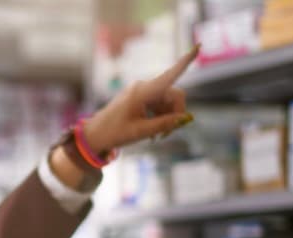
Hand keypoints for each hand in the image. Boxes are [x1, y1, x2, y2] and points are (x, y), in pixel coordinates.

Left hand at [83, 45, 198, 153]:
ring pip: (168, 101)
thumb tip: (184, 119)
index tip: (198, 47)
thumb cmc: (115, 133)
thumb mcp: (141, 132)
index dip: (185, 62)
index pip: (169, 76)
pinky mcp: (141, 97)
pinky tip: (152, 129)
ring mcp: (142, 91)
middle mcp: (144, 87)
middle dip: (176, 112)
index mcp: (143, 92)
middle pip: (174, 94)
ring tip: (156, 135)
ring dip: (168, 117)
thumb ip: (164, 124)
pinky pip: (160, 104)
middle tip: (167, 134)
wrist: (95, 134)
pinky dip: (161, 116)